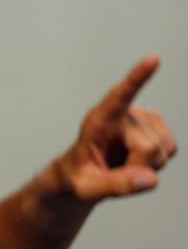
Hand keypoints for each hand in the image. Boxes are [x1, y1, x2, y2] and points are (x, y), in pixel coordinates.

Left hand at [56, 55, 176, 201]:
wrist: (84, 176)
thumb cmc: (78, 178)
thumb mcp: (86, 188)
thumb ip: (115, 185)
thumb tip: (150, 179)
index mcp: (98, 121)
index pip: (119, 96)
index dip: (137, 78)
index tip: (153, 59)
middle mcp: (124, 114)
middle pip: (149, 148)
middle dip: (136, 169)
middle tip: (111, 173)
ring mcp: (143, 119)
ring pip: (163, 152)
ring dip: (145, 168)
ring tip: (120, 166)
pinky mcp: (157, 128)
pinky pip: (170, 152)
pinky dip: (155, 165)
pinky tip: (134, 162)